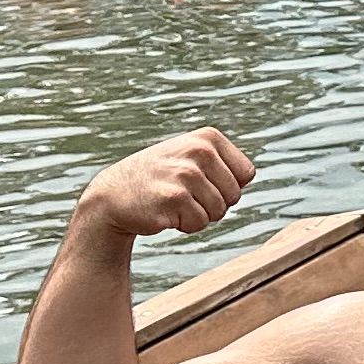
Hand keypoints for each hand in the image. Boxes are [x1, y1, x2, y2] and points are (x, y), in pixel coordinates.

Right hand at [84, 129, 252, 241]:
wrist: (113, 195)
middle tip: (183, 194)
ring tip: (172, 201)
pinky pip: (199, 223)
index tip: (201, 181)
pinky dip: (184, 225)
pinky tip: (164, 212)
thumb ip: (222, 162)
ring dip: (198, 215)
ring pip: (218, 211)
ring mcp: (186, 174)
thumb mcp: (191, 156)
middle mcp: (199, 151)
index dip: (226, 186)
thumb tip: (250, 175)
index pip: (246, 174)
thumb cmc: (159, 179)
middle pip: (234, 195)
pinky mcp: (174, 198)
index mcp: (207, 137)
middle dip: (213, 203)